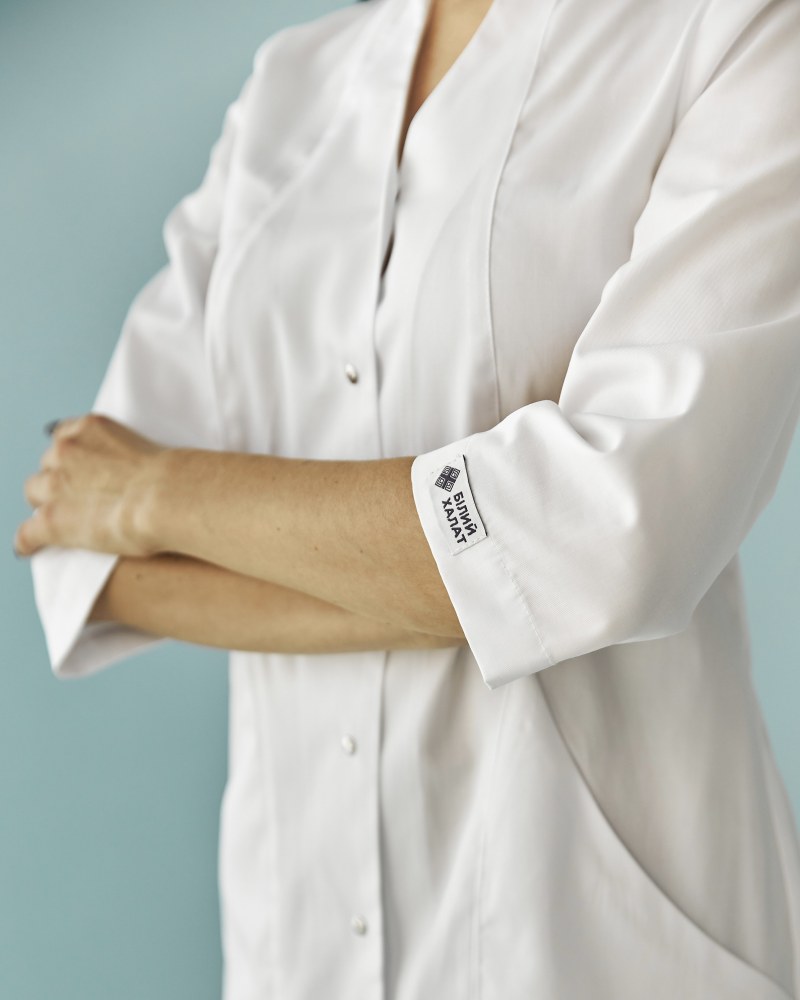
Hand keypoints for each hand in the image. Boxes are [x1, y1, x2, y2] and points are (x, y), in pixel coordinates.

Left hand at [14, 413, 166, 558]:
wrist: (169, 496)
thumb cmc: (173, 478)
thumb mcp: (147, 447)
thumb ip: (127, 454)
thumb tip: (132, 472)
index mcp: (90, 428)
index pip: (65, 437)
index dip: (71, 457)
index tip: (78, 468)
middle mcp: (67, 450)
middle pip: (48, 465)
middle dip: (59, 480)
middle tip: (77, 497)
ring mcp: (56, 484)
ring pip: (34, 493)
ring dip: (47, 504)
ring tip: (61, 520)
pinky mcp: (52, 520)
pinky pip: (27, 534)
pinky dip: (29, 542)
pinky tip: (33, 548)